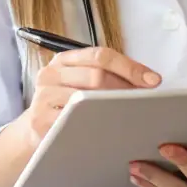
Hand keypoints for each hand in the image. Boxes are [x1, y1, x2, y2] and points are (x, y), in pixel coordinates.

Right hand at [25, 46, 161, 145]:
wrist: (33, 130)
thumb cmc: (65, 105)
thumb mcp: (80, 83)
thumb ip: (106, 77)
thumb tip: (146, 82)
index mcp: (64, 60)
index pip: (101, 56)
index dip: (130, 67)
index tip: (153, 80)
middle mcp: (50, 74)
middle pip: (96, 76)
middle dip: (125, 88)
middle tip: (145, 101)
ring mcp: (43, 98)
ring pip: (85, 99)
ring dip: (113, 107)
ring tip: (132, 115)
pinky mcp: (40, 122)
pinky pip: (72, 122)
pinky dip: (94, 125)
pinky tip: (108, 130)